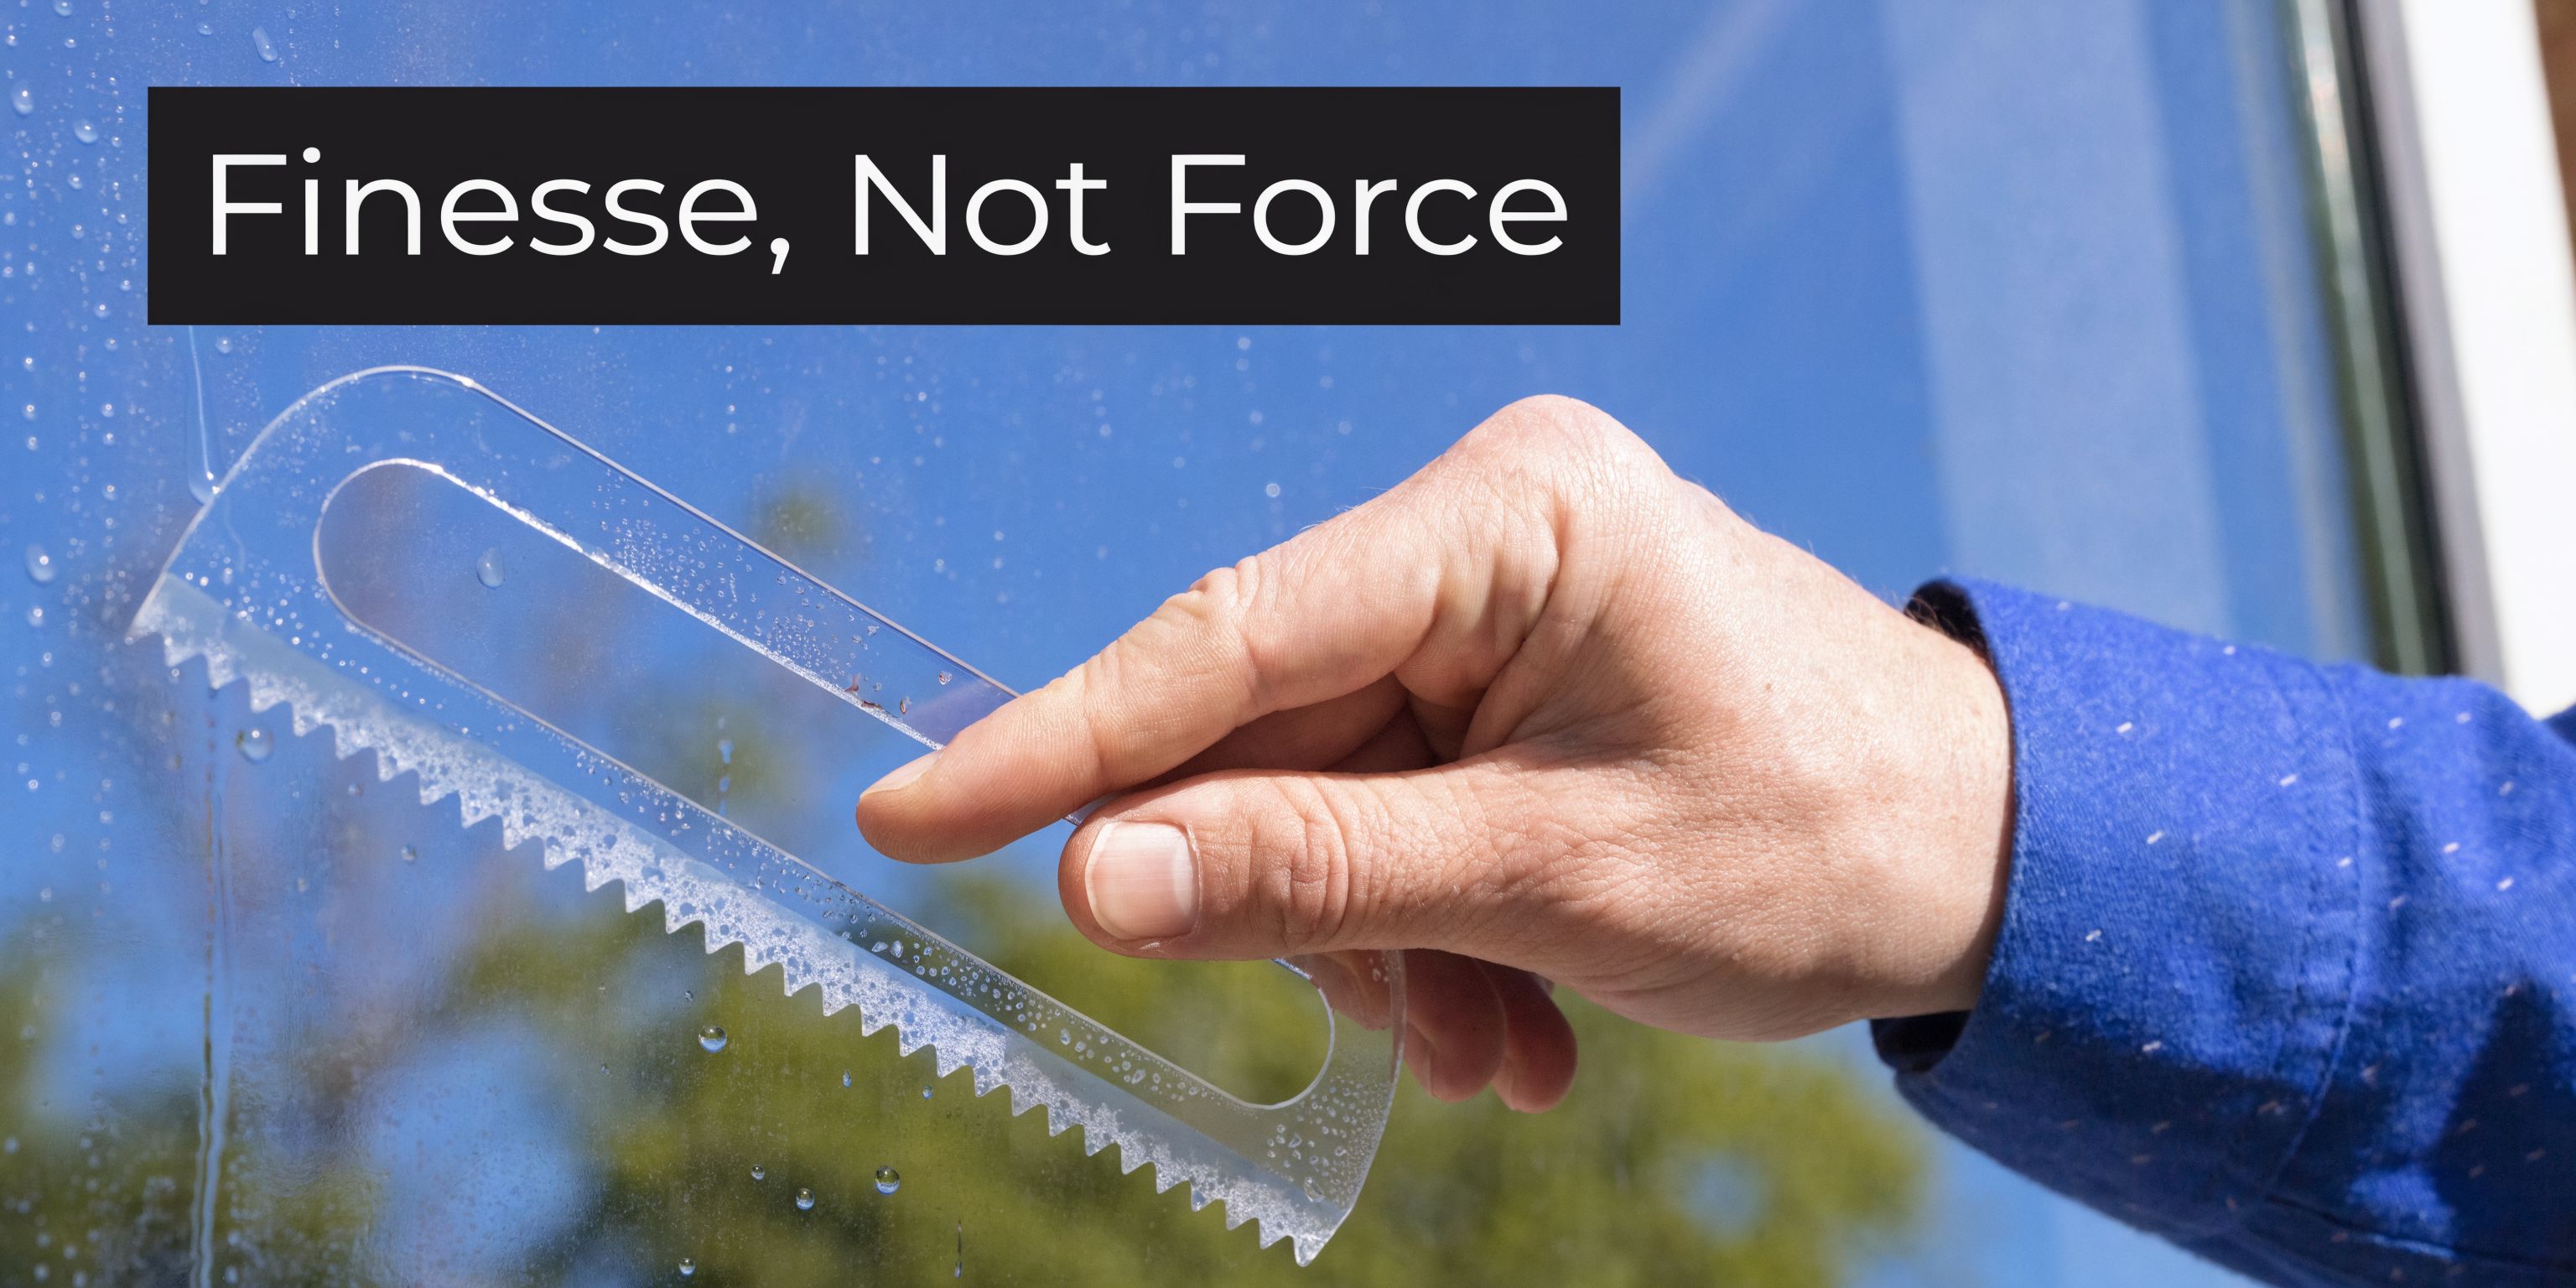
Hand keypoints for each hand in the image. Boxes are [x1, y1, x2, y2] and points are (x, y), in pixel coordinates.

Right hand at [856, 396, 2013, 1111]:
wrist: (2010, 857)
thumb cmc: (1827, 840)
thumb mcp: (1559, 874)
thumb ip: (1321, 871)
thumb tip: (1101, 879)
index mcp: (1512, 515)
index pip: (1227, 634)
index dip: (1061, 741)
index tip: (906, 813)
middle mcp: (1485, 533)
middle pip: (1267, 729)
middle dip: (1294, 902)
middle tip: (1381, 1021)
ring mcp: (1494, 607)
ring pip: (1320, 794)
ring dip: (1378, 946)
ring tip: (1498, 1049)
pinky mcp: (1509, 678)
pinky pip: (1391, 811)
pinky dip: (1426, 932)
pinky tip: (1515, 1026)